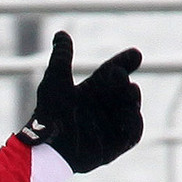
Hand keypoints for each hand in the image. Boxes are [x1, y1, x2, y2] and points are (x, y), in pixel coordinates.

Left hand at [17, 30, 141, 172]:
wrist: (46, 148)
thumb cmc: (48, 115)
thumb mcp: (55, 83)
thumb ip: (61, 59)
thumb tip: (61, 34)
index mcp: (92, 91)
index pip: (114, 72)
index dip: (125, 62)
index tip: (135, 56)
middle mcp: (103, 107)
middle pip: (125, 89)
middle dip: (124, 82)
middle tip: (117, 76)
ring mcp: (110, 126)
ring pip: (132, 108)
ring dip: (132, 99)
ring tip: (127, 92)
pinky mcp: (114, 146)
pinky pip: (134, 133)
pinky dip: (134, 123)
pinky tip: (128, 115)